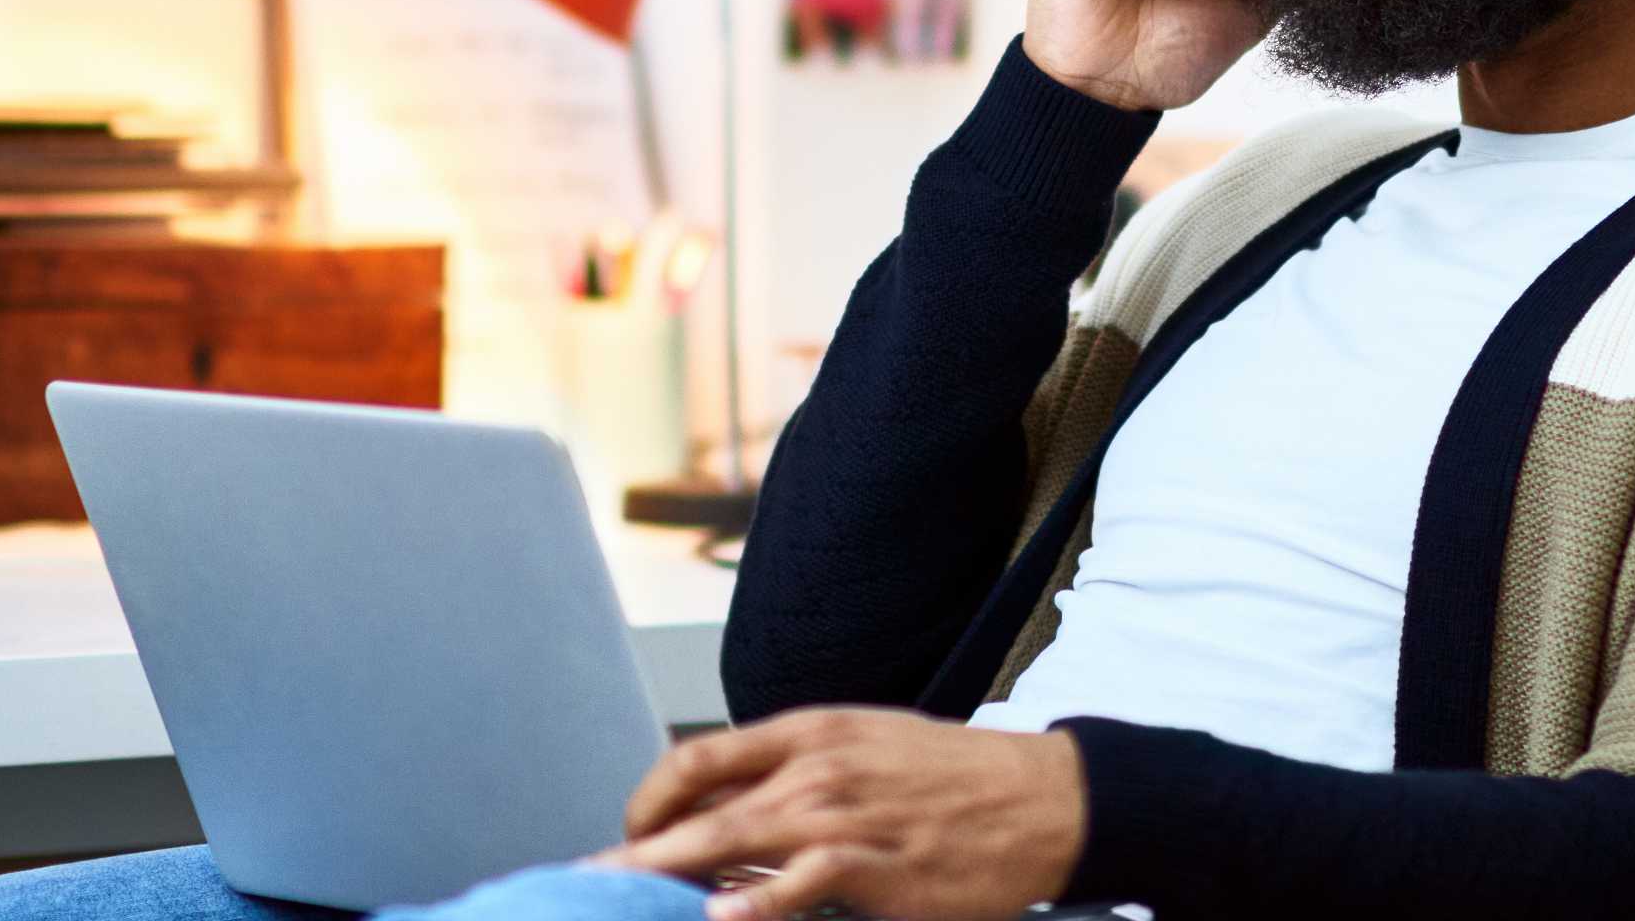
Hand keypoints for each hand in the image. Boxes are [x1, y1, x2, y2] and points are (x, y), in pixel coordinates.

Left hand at [599, 708, 1088, 920]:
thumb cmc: (953, 779)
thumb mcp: (865, 750)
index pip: (699, 757)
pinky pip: (806, 880)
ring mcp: (848, 816)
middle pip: (704, 803)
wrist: (1045, 798)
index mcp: (809, 732)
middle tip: (589, 876)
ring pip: (738, 837)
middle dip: (638, 845)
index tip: (628, 832)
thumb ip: (795, 776)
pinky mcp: (881, 865)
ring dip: (672, 869)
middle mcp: (817, 768)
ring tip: (624, 892)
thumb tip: (727, 816)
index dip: (650, 796)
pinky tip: (720, 916)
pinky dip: (759, 901)